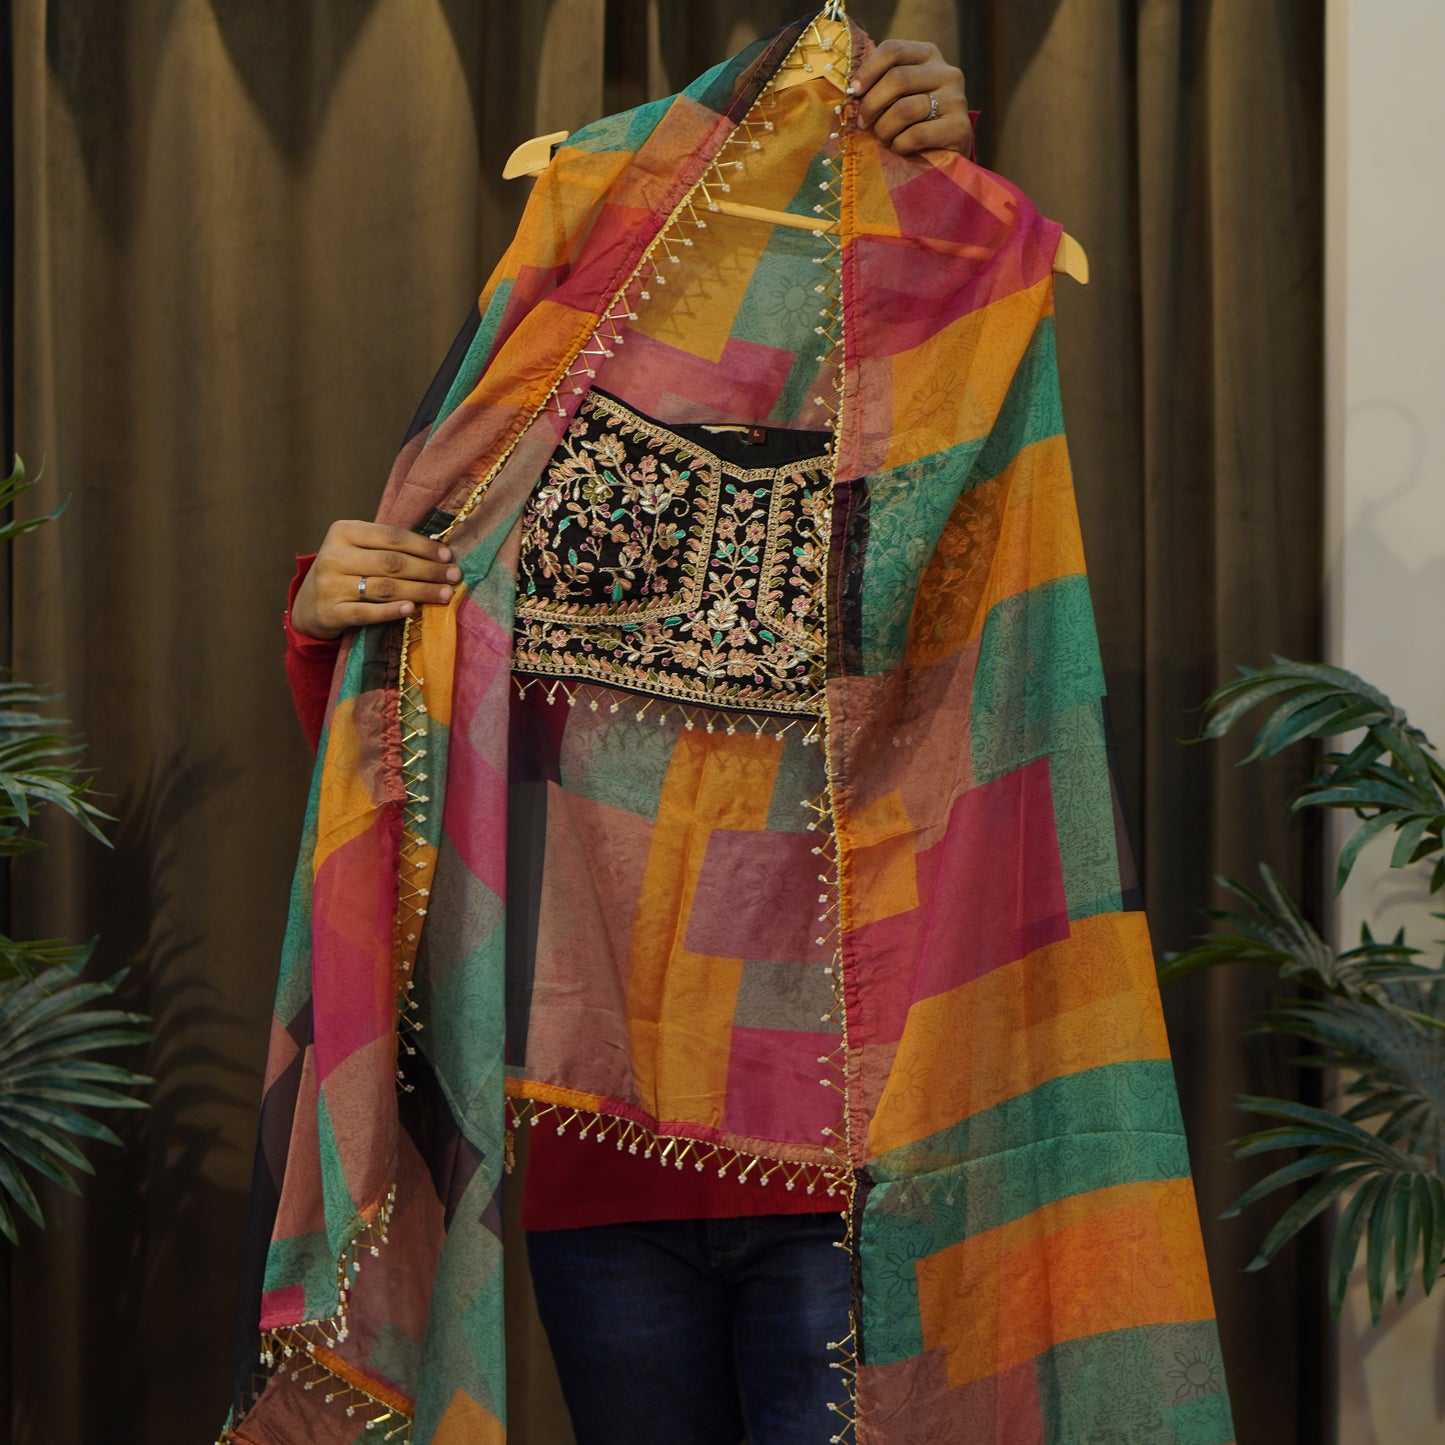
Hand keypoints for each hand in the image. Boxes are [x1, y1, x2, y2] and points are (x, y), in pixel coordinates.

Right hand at [290, 520, 460, 639]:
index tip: (447, 556)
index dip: (423, 546)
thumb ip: (387, 547)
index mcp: (343, 532)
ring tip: (445, 594)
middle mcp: (334, 555)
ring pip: (384, 588)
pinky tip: (412, 609)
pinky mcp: (331, 612)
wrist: (307, 604)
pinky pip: (367, 612)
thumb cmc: (345, 572)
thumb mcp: (358, 550)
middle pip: (392, 563)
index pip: (391, 537)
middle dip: (428, 570)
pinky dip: (391, 611)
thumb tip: (439, 553)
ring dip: (420, 591)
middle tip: (454, 577)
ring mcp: (330, 584)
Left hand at [848, 40, 971, 156]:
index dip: (868, 70)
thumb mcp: (899, 95)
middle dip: (871, 104)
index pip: (893, 50)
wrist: (946, 153)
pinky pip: (916, 135)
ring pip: (905, 109)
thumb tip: (853, 88)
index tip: (854, 91)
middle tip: (862, 123)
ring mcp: (956, 99)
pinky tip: (899, 148)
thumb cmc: (913, 122)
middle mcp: (947, 73)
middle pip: (897, 78)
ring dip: (884, 129)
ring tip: (883, 138)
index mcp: (929, 56)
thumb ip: (882, 83)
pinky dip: (900, 145)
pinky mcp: (959, 128)